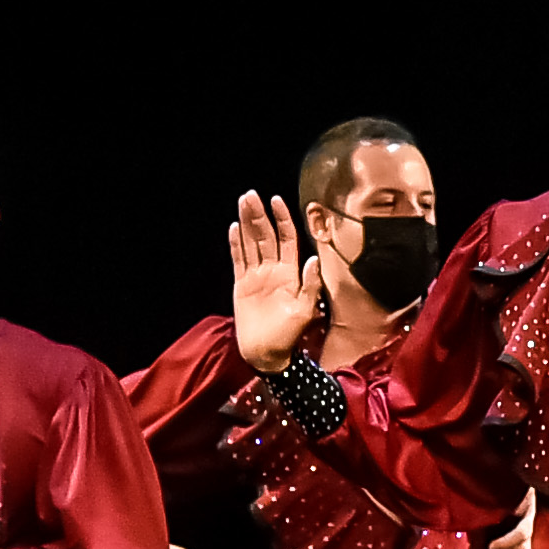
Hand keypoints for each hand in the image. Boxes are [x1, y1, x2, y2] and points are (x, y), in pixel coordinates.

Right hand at [228, 191, 319, 368]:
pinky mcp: (242, 284)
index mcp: (290, 272)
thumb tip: (315, 259)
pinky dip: (236, 244)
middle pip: (265, 235)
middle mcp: (273, 270)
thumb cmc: (290, 334)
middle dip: (259, 214)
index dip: (282, 219)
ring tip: (243, 202)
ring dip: (247, 222)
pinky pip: (238, 259)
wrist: (267, 353)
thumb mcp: (305, 309)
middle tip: (251, 195)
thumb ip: (310, 284)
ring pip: (251, 243)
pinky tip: (234, 227)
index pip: (286, 238)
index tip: (276, 200)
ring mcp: (257, 276)